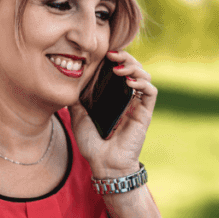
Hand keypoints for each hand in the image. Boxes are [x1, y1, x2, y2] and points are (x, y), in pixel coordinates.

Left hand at [70, 50, 156, 179]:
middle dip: (125, 58)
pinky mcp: (145, 113)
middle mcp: (128, 99)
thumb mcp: (78, 118)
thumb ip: (76, 101)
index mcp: (114, 98)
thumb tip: (68, 85)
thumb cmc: (93, 145)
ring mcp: (137, 105)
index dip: (115, 59)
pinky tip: (129, 81)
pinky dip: (142, 82)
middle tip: (111, 54)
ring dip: (134, 66)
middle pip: (134, 69)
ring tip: (118, 67)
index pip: (119, 70)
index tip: (103, 53)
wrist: (104, 164)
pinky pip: (150, 92)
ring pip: (144, 76)